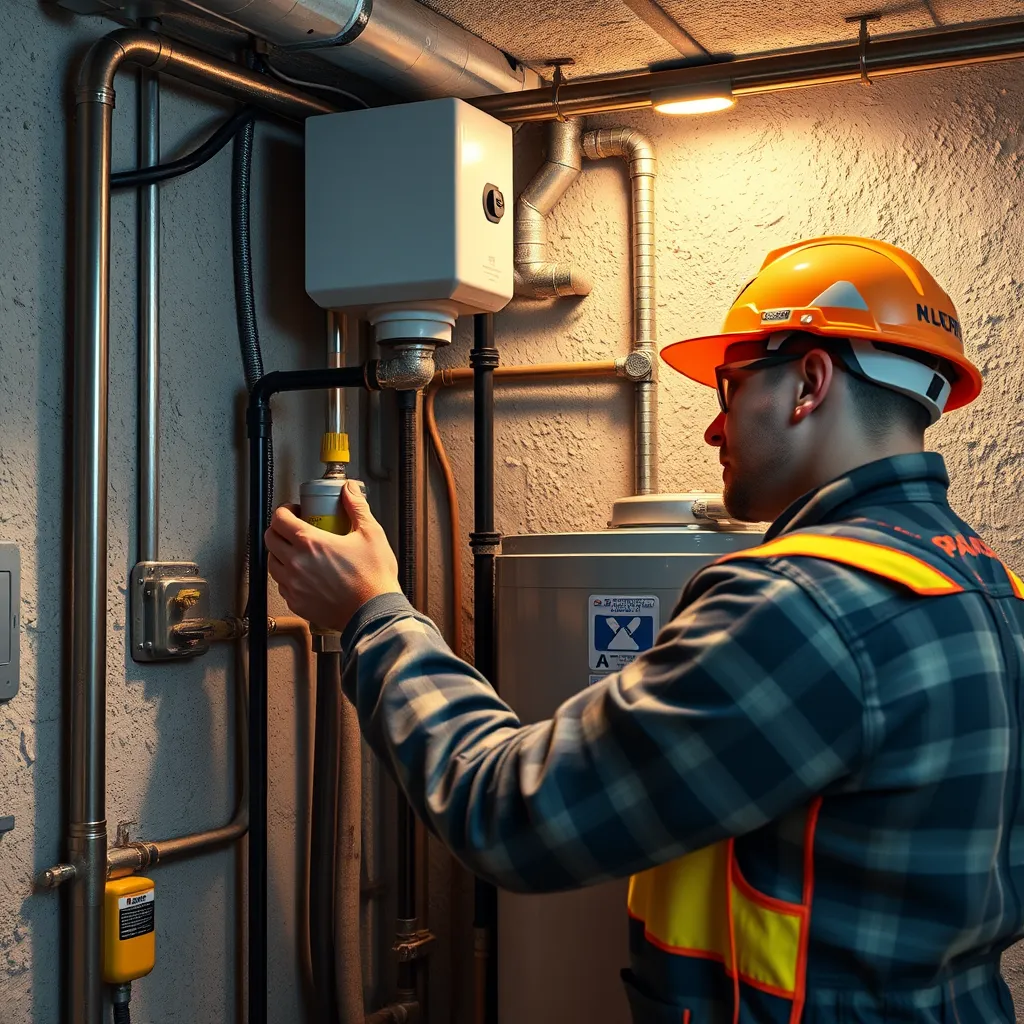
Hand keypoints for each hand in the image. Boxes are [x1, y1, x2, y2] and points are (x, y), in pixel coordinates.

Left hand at [265, 481, 402, 632]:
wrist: (374, 613)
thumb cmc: (374, 578)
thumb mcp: (371, 534)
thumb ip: (357, 507)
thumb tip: (350, 491)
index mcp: (310, 543)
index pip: (279, 519)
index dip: (284, 510)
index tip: (294, 511)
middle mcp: (296, 564)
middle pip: (270, 539)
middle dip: (279, 529)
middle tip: (294, 528)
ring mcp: (294, 585)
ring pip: (272, 563)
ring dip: (280, 553)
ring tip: (296, 551)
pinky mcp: (297, 603)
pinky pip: (282, 585)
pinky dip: (287, 576)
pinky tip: (303, 574)